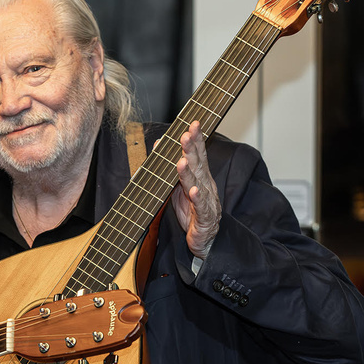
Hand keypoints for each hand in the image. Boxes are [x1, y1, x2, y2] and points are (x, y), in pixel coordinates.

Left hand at [172, 121, 219, 258]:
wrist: (203, 239)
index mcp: (199, 176)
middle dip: (192, 149)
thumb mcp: (177, 185)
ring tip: (182, 160)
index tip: (192, 123)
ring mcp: (206, 202)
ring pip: (198, 185)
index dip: (196, 139)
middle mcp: (205, 185)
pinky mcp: (204, 218)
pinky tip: (194, 191)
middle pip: (198, 165)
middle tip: (186, 135)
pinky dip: (197, 199)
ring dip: (190, 172)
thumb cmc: (190, 211)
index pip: (198, 154)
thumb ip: (169, 165)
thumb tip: (157, 143)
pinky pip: (200, 208)